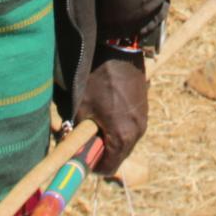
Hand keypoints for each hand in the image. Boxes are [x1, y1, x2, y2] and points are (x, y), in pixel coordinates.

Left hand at [80, 54, 148, 175]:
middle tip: (85, 138)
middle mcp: (137, 131)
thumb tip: (71, 149)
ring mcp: (143, 119)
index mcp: (122, 136)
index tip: (80, 155)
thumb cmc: (96, 77)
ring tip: (95, 121)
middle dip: (101, 152)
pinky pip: (131, 127)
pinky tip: (106, 110)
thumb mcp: (81, 107)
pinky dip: (119, 126)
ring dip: (110, 138)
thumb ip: (77, 134)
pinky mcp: (144, 107)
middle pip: (118, 156)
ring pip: (125, 141)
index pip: (108, 167)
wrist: (118, 48)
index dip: (91, 165)